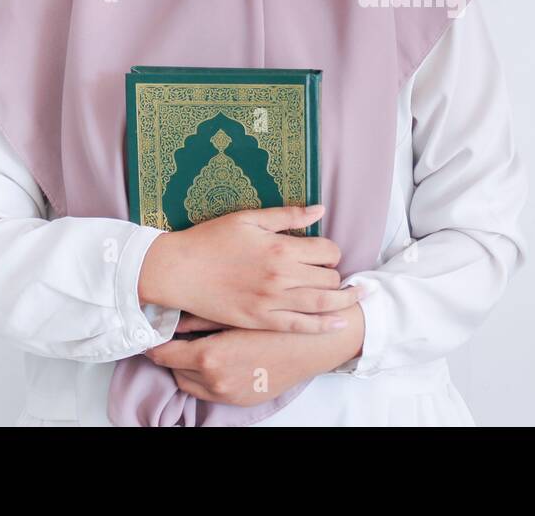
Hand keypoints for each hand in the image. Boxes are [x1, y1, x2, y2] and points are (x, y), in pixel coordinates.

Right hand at [137, 204, 362, 332]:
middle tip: (331, 273)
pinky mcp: (260, 321)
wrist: (178, 271)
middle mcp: (281, 277)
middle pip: (329, 277)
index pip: (327, 250)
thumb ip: (287, 215)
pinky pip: (300, 326)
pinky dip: (324, 326)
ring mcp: (272, 302)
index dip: (331, 251)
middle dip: (335, 274)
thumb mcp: (248, 218)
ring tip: (356, 297)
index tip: (324, 252)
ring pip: (322, 304)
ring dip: (343, 300)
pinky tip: (339, 323)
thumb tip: (320, 209)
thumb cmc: (210, 240)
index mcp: (280, 248)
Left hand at [144, 302, 365, 406]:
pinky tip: (216, 357)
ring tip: (192, 345)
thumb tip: (172, 317)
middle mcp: (216, 381)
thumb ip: (200, 317)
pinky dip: (207, 376)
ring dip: (188, 366)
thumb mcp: (236, 313)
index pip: (165, 355)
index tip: (149, 333)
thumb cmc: (279, 320)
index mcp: (211, 357)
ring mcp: (230, 394)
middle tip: (171, 335)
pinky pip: (211, 391)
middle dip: (171, 354)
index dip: (154, 343)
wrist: (318, 342)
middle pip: (175, 371)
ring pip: (191, 384)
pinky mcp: (244, 399)